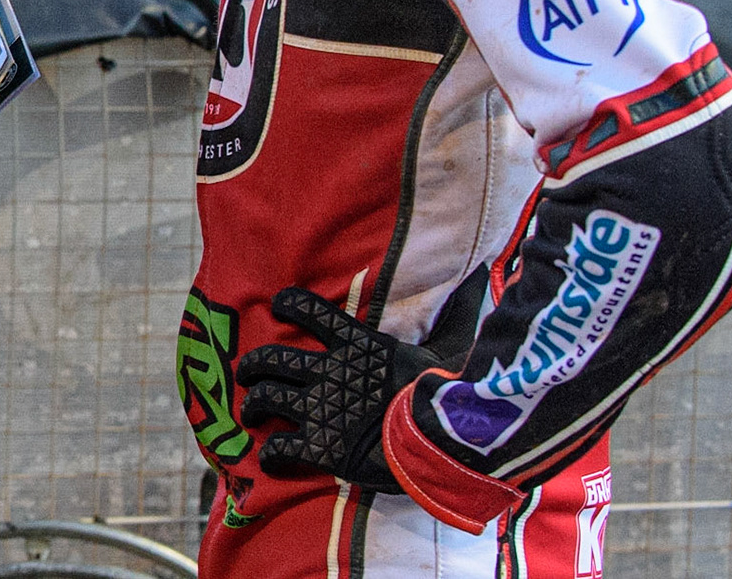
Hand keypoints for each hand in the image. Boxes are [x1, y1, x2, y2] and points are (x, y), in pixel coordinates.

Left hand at [236, 286, 444, 491]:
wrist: (445, 437)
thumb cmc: (449, 390)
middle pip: (271, 360)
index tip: (276, 304)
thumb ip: (455, 313)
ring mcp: (320, 408)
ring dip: (252, 408)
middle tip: (247, 374)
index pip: (310, 311)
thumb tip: (483, 272)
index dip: (289, 304)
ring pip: (265, 399)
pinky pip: (280, 448)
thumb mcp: (450, 343)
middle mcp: (329, 371)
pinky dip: (270, 455)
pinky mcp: (320, 446)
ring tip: (250, 415)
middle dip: (252, 366)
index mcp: (356, 344)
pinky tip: (271, 459)